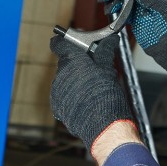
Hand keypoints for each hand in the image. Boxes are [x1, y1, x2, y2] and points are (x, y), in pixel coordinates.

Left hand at [49, 32, 134, 150]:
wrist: (103, 125)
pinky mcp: (57, 106)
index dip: (65, 41)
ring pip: (63, 79)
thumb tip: (110, 40)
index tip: (73, 43)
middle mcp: (60, 74)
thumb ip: (104, 52)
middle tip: (91, 67)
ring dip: (74, 80)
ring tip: (90, 87)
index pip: (58, 43)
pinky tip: (85, 100)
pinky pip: (62, 94)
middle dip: (76, 63)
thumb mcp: (108, 70)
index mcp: (72, 61)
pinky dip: (71, 94)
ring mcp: (57, 91)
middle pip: (65, 62)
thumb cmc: (106, 96)